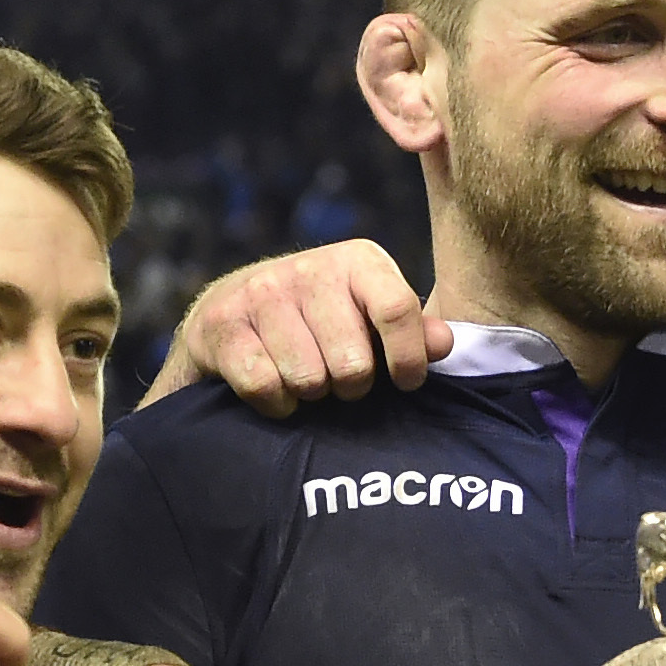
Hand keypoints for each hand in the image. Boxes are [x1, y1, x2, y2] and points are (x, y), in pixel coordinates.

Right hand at [153, 239, 448, 411]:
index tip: (405, 384)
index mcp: (358, 260)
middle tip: (340, 380)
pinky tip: (277, 391)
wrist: (228, 319)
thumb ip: (414, 332)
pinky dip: (275, 404)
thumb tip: (444, 344)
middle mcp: (309, 268)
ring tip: (306, 380)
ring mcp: (261, 293)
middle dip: (350, 387)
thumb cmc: (318, 326)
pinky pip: (264, 387)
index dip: (406, 360)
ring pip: (307, 380)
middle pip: (352, 363)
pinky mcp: (221, 324)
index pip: (397, 311)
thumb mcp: (372, 320)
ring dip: (310, 395)